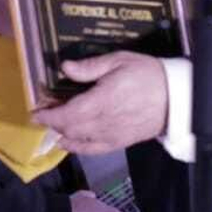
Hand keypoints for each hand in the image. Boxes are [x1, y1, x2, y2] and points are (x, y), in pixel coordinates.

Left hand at [32, 51, 167, 154]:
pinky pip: (93, 149)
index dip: (48, 115)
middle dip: (52, 122)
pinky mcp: (119, 143)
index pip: (66, 114)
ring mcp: (111, 135)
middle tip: (43, 112)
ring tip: (53, 124)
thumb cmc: (147, 74)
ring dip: (61, 133)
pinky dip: (76, 147)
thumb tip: (65, 68)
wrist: (176, 98)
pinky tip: (68, 142)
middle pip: (68, 128)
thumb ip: (90, 67)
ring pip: (78, 140)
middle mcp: (103, 122)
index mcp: (101, 101)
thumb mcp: (119, 61)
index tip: (35, 111)